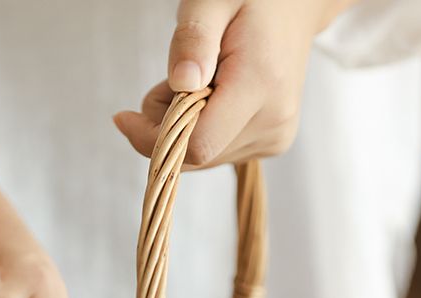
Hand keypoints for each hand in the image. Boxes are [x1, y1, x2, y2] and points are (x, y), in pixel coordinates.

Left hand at [114, 0, 352, 166]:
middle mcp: (274, 121)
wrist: (296, 5)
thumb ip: (193, 39)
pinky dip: (203, 129)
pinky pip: (219, 152)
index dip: (153, 138)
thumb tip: (181, 83)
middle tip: (168, 81)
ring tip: (197, 81)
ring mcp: (276, 137)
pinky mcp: (273, 142)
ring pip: (204, 158)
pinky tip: (212, 96)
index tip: (124, 117)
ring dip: (183, 128)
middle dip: (166, 127)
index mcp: (261, 85)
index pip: (197, 145)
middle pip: (197, 156)